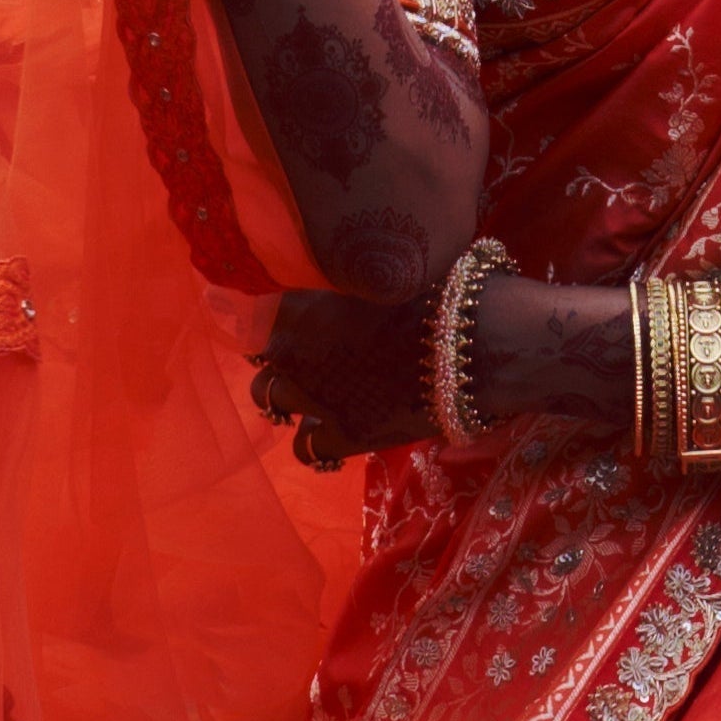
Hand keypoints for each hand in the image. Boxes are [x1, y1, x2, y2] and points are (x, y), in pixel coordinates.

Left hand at [251, 285, 433, 466]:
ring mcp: (316, 400)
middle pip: (258, 356)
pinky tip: (328, 427)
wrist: (469, 349)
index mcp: (301, 306)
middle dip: (274, 350)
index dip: (258, 310)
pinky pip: (306, 448)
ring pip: (270, 400)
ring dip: (284, 391)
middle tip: (298, 344)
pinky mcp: (343, 437)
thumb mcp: (378, 272)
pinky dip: (312, 438)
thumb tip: (339, 277)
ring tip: (307, 386)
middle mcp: (296, 354)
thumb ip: (343, 278)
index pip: (252, 311)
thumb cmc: (433, 293)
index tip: (272, 308)